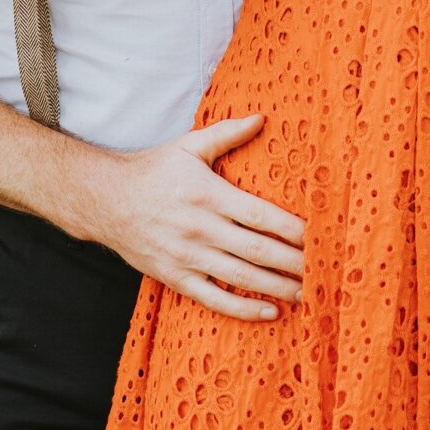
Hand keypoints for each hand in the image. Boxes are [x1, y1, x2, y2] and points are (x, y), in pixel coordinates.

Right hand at [69, 113, 304, 320]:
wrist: (105, 201)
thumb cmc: (153, 170)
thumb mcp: (189, 146)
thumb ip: (227, 134)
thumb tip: (262, 118)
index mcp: (208, 194)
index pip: (260, 215)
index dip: (293, 229)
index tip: (319, 236)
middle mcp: (200, 228)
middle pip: (257, 250)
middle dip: (293, 262)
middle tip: (324, 270)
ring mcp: (187, 257)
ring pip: (240, 278)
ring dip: (276, 287)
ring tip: (307, 293)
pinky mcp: (175, 278)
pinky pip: (214, 299)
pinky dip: (243, 309)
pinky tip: (270, 311)